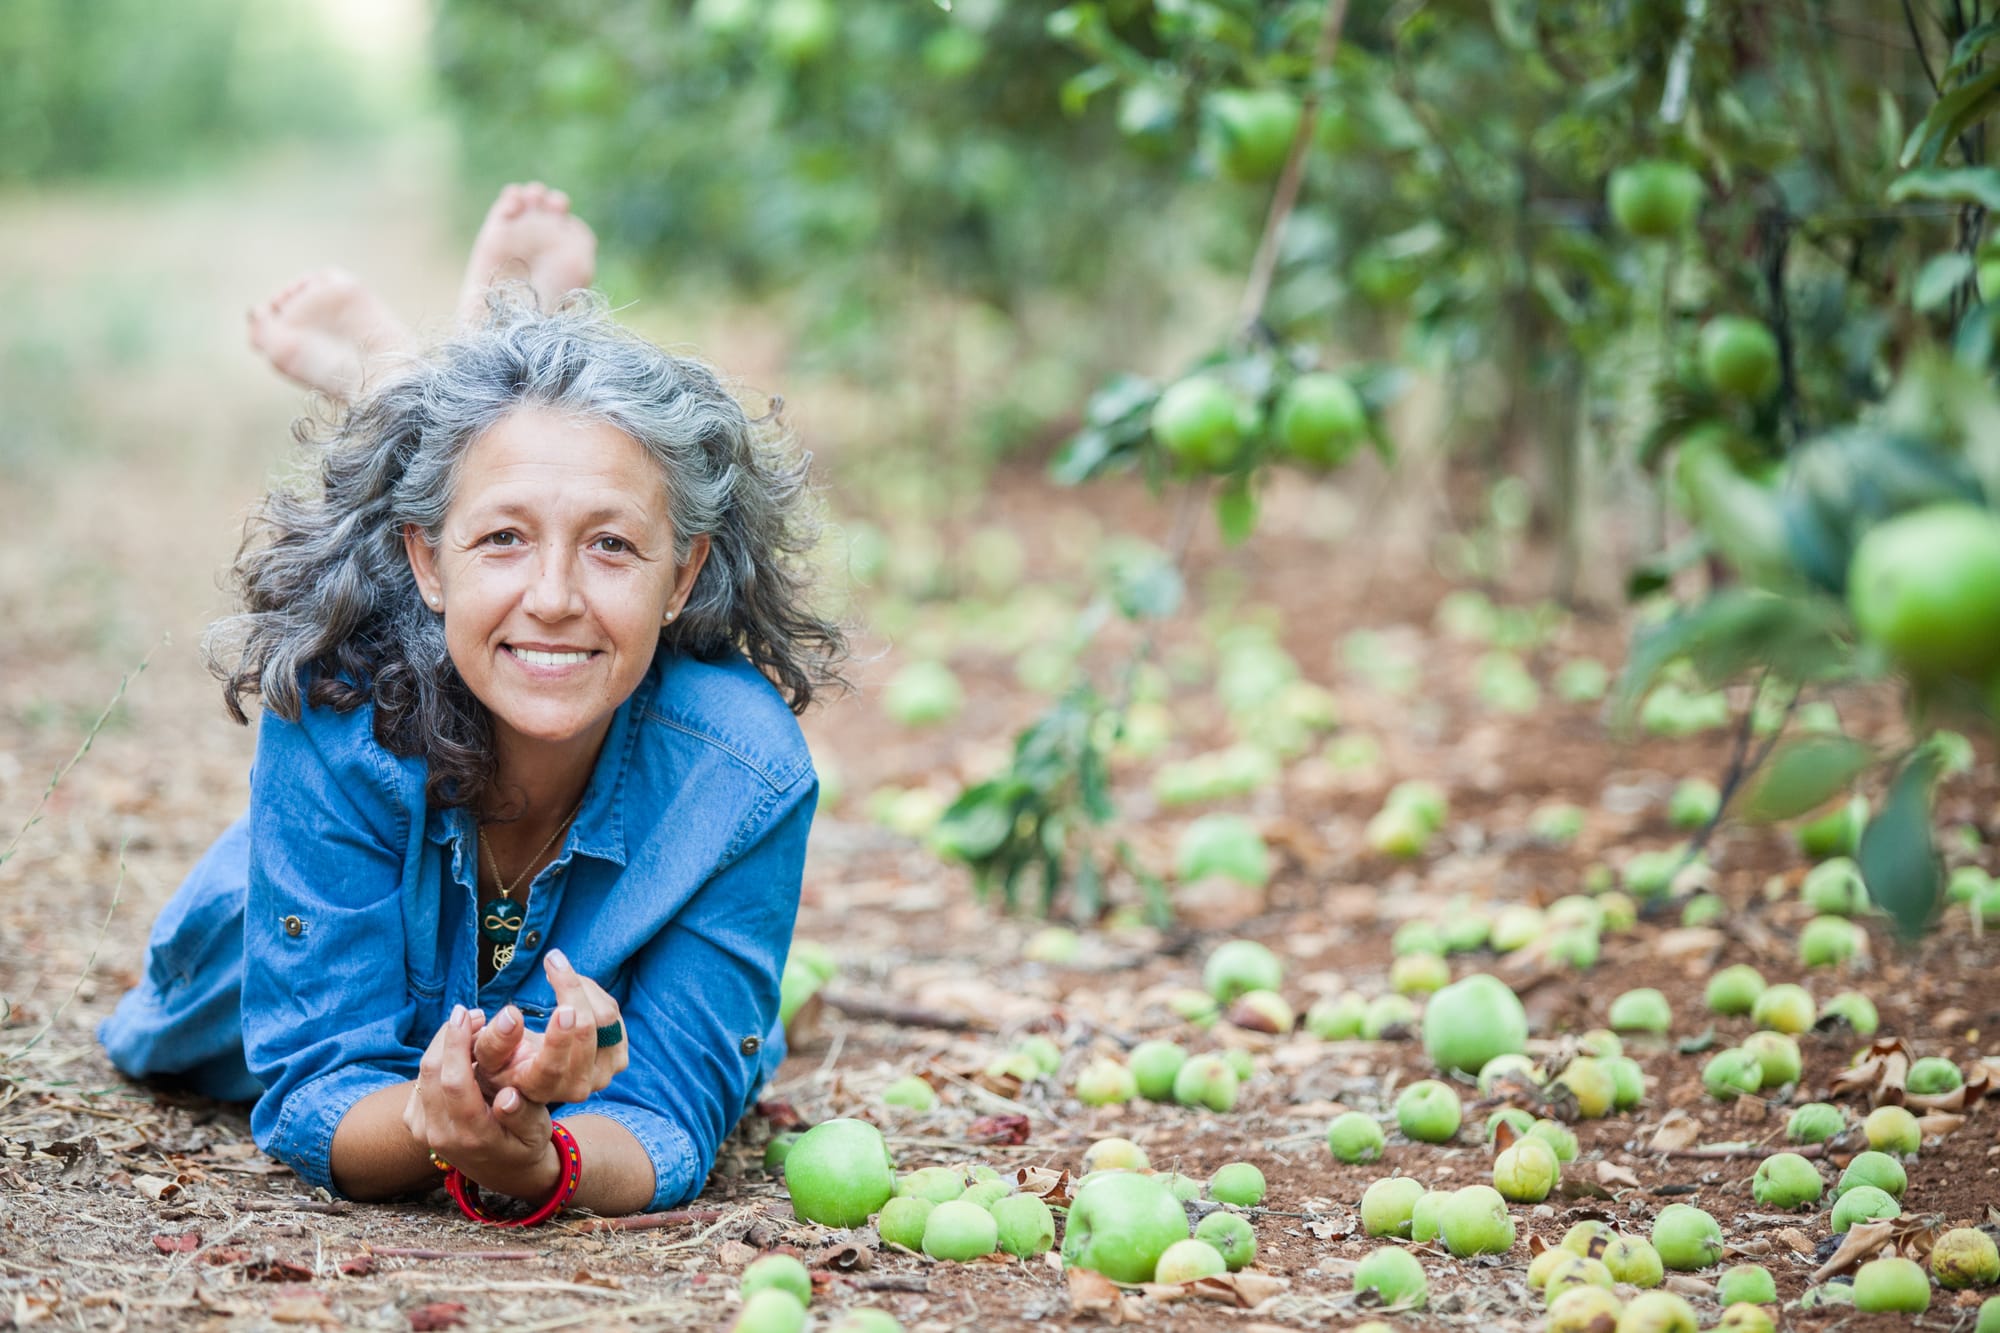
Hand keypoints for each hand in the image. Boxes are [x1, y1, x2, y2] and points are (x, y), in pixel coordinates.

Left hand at [403, 1004, 558, 1199]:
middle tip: (472, 1013)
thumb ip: (522, 1114)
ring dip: (443, 1043)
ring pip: (423, 1074)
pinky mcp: (416, 1124)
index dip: (456, 1043)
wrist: (504, 1171)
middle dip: (448, 1035)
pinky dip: (439, 1057)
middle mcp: (440, 1135)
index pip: (454, 1083)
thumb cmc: (526, 1143)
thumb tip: (508, 1097)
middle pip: (432, 1073)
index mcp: (471, 1136)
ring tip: (470, 1025)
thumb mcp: (536, 1132)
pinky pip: (422, 1081)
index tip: (466, 1014)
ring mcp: (424, 1131)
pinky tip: (461, 1048)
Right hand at [471, 949, 629, 1106]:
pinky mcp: (618, 1058)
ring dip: (580, 987)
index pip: (553, 1066)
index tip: (564, 1009)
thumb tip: (511, 1015)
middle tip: (553, 959)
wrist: (530, 1072)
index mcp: (540, 1088)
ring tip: (556, 970)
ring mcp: (601, 1074)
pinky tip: (572, 987)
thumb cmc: (504, 1060)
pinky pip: (614, 1015)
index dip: (560, 1039)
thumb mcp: (487, 1054)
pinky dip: (592, 993)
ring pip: (605, 1020)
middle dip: (571, 990)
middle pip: (586, 1032)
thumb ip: (495, 1040)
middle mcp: (576, 1087)